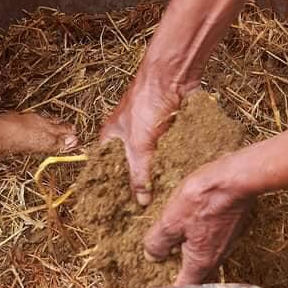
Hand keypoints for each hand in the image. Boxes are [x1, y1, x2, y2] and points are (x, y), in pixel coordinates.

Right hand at [101, 70, 194, 204]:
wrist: (173, 75)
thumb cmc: (146, 102)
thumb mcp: (138, 145)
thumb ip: (139, 174)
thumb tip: (143, 202)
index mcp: (111, 139)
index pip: (106, 170)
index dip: (112, 189)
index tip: (121, 211)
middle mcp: (129, 138)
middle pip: (132, 169)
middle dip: (140, 187)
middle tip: (148, 211)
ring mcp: (150, 135)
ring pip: (153, 163)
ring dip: (159, 177)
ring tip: (165, 202)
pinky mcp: (169, 132)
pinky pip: (170, 154)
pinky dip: (174, 165)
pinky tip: (180, 181)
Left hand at [143, 154, 256, 285]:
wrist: (237, 178)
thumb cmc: (204, 199)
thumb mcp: (170, 220)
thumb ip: (158, 242)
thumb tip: (152, 256)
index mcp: (201, 261)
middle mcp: (218, 256)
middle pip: (198, 276)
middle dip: (182, 276)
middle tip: (166, 269)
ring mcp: (229, 241)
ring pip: (208, 257)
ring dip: (192, 255)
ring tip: (176, 244)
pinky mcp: (234, 226)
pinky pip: (216, 241)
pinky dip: (202, 240)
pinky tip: (194, 225)